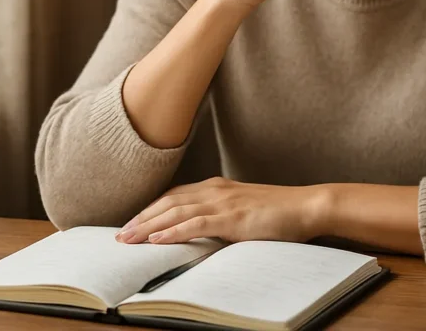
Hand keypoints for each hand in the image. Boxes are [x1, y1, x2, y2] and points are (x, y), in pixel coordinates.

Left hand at [114, 177, 326, 244]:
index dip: (151, 209)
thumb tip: (201, 229)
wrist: (305, 206)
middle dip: (142, 218)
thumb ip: (221, 214)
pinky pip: (196, 224)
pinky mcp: (232, 218)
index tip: (132, 223)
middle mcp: (216, 189)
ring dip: (148, 226)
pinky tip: (157, 240)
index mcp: (217, 186)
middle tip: (120, 235)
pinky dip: (173, 231)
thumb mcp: (243, 209)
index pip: (174, 195)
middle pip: (169, 202)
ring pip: (176, 212)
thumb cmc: (278, 211)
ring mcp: (224, 202)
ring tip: (128, 239)